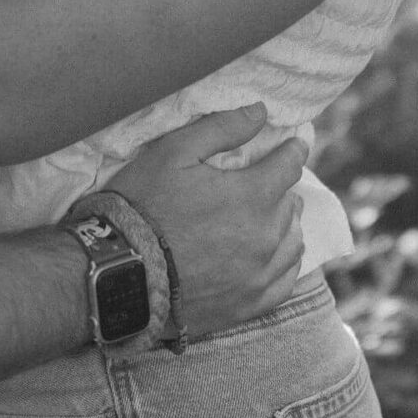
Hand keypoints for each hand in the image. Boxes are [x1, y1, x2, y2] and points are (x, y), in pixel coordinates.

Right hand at [106, 104, 305, 339]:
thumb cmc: (145, 204)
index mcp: (253, 195)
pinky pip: (286, 281)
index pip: (289, 166)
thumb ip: (222, 129)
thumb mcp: (174, 152)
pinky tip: (277, 255)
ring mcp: (259, 275)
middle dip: (283, 187)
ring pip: (293, 242)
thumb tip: (260, 111)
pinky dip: (286, 262)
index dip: (293, 150)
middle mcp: (266, 236)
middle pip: (291, 204)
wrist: (123, 274)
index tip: (295, 144)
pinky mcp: (248, 305)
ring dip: (288, 224)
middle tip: (271, 180)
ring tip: (275, 215)